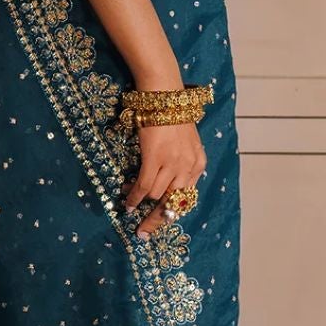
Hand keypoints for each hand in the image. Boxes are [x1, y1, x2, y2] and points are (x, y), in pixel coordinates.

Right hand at [122, 120, 205, 238]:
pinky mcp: (155, 158)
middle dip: (156, 219)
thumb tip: (164, 185)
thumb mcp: (185, 142)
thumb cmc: (171, 114)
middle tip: (143, 231)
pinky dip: (135, 197)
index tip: (159, 223)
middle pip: (173, 203)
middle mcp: (189, 166)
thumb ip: (180, 163)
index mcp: (198, 163)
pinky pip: (144, 186)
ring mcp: (173, 163)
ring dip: (140, 199)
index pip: (186, 197)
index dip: (171, 212)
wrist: (164, 94)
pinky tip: (127, 202)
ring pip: (156, 195)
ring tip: (129, 194)